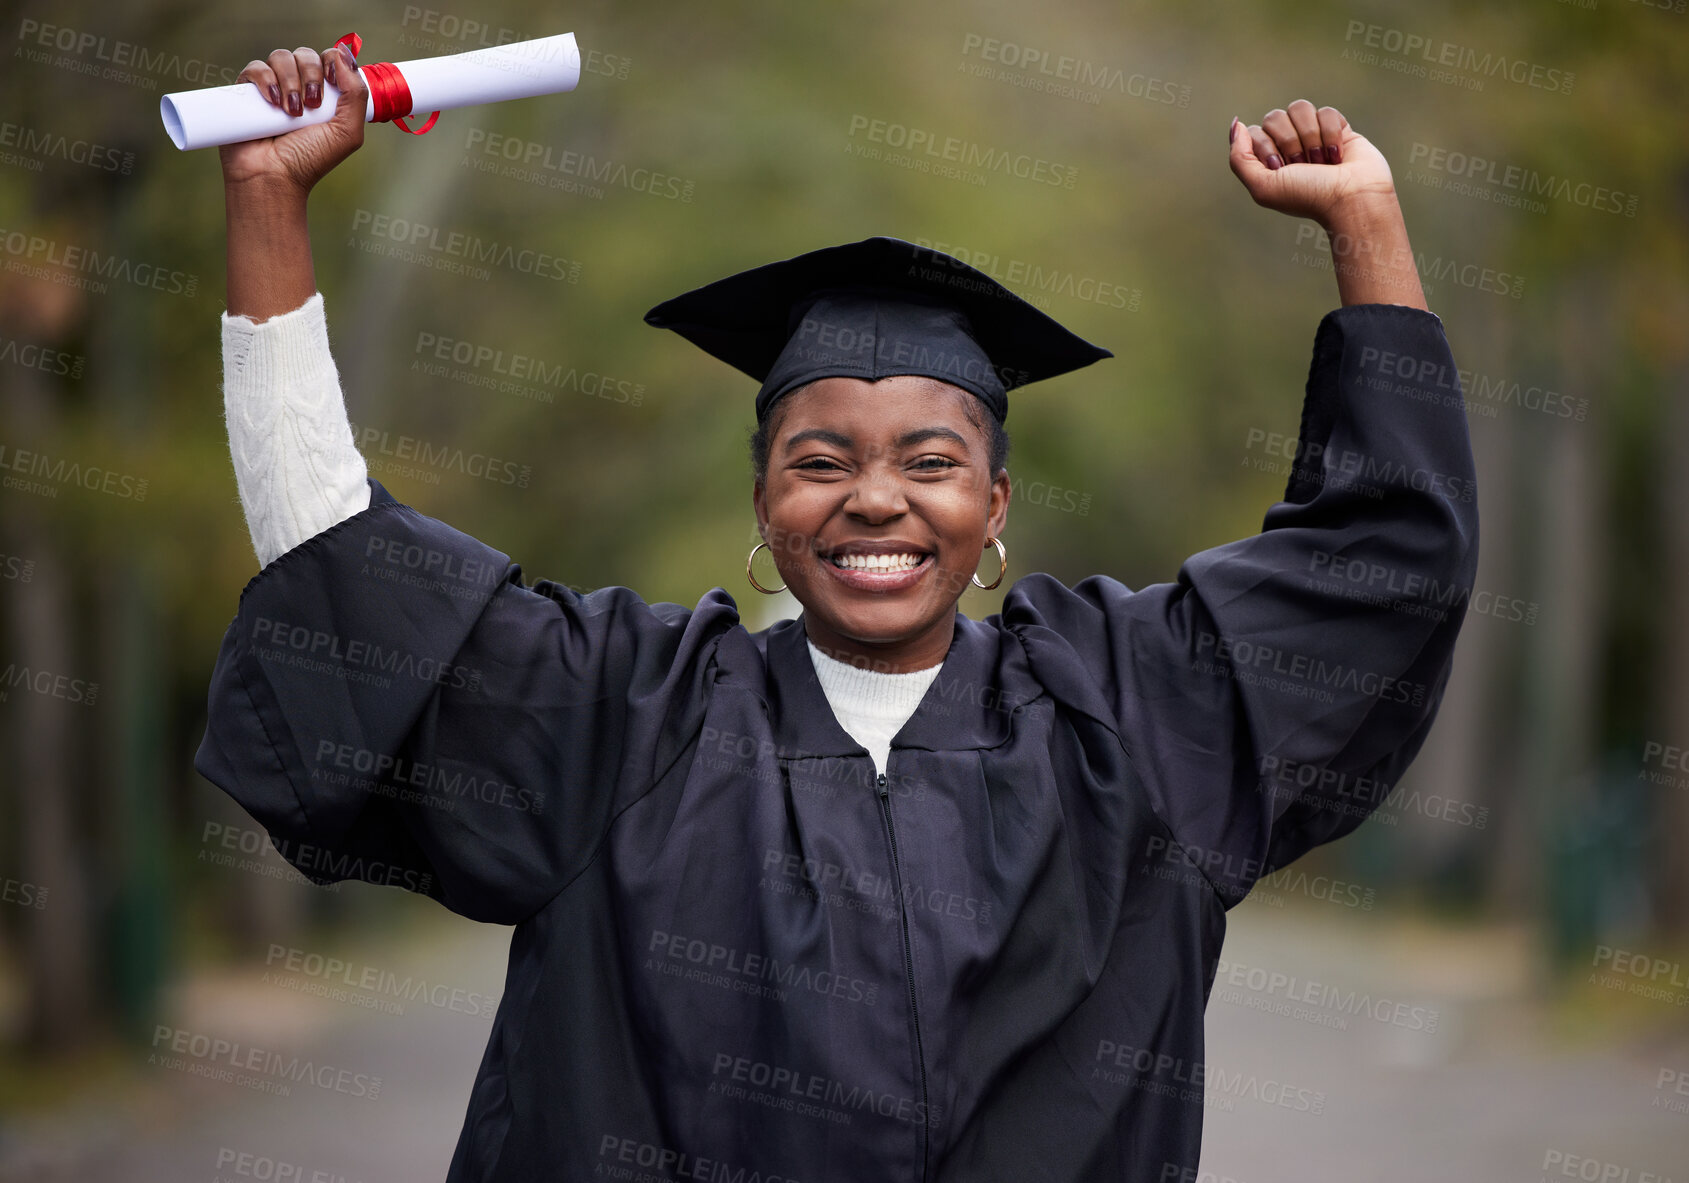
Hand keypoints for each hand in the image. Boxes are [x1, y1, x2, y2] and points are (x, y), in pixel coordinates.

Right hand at [218, 45, 366, 195]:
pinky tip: (272, 101)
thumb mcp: (348, 132)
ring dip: (289, 80)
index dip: (331, 63)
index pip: (329, 58)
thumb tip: (345, 55)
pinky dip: (265, 79)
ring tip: (290, 112)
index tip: (331, 82)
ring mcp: (272, 87)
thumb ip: (356, 95)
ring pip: (281, 57)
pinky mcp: (247, 91)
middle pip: (305, 54)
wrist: (274, 176)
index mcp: (325, 94)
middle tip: (311, 105)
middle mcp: (299, 87)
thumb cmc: (310, 160)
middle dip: (311, 74)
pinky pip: (255, 67)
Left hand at [1227, 100, 1396, 226]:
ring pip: (1300, 108)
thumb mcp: (1262, 186)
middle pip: (1275, 116)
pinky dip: (1331, 133)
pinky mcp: (1338, 128)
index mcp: (1268, 160)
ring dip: (1311, 136)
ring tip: (1321, 160)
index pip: (1256, 131)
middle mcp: (1288, 146)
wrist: (1352, 198)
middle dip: (1289, 141)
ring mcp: (1313, 135)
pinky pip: (1326, 111)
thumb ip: (1239, 158)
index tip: (1280, 168)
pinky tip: (1338, 155)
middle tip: (1303, 165)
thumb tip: (1237, 124)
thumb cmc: (1307, 197)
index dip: (1267, 146)